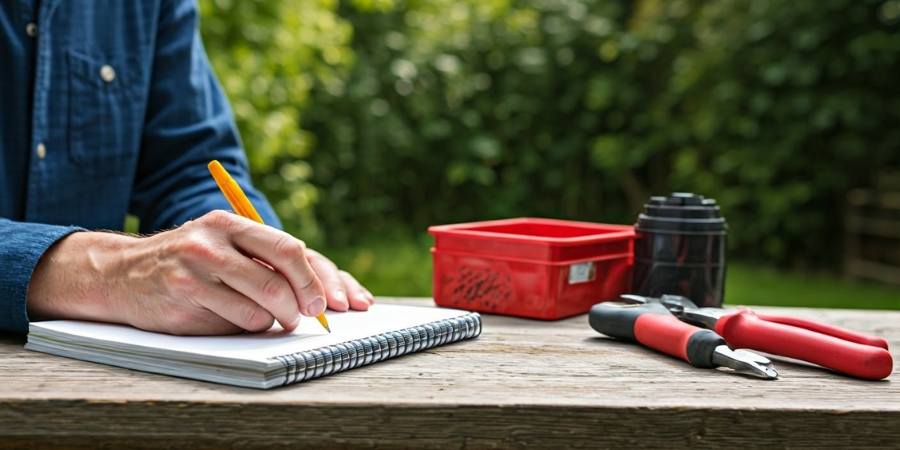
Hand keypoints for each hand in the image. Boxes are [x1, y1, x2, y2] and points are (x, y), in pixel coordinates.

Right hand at [27, 210, 371, 334]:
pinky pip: (237, 321)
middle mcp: (215, 240)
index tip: (336, 302)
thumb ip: (267, 261)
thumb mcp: (226, 248)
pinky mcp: (184, 295)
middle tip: (307, 317)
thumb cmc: (190, 264)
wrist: (122, 273)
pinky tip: (235, 320)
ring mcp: (196, 267)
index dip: (320, 279)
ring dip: (275, 320)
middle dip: (304, 303)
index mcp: (233, 224)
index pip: (292, 249)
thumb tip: (324, 292)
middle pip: (281, 276)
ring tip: (268, 318)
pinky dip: (248, 327)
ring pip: (262, 304)